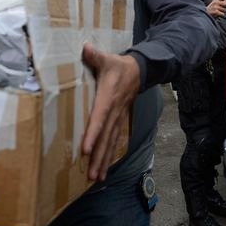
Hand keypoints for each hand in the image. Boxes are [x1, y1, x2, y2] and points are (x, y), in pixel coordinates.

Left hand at [81, 42, 139, 180]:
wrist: (140, 71)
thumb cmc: (119, 66)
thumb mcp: (107, 59)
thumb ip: (95, 56)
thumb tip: (84, 48)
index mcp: (108, 98)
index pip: (100, 118)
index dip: (93, 133)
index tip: (86, 149)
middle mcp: (114, 112)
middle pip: (106, 137)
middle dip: (98, 156)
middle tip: (90, 174)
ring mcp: (118, 118)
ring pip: (110, 142)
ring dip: (103, 160)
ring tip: (95, 178)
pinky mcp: (119, 121)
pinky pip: (114, 141)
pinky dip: (109, 155)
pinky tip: (103, 169)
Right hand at [207, 0, 225, 17]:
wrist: (205, 13)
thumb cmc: (212, 7)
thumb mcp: (216, 2)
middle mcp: (216, 2)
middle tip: (222, 8)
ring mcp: (216, 6)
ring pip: (225, 10)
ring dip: (223, 11)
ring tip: (218, 11)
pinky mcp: (215, 11)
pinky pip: (222, 13)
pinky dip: (221, 14)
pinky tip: (218, 14)